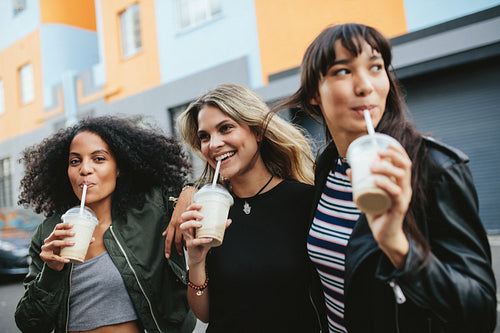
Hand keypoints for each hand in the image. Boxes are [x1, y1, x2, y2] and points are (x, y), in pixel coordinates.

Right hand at [39, 222, 94, 270]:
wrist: (53, 263)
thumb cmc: (61, 251)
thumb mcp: (67, 245)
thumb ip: (79, 241)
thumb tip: (93, 239)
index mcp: (54, 236)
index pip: (57, 227)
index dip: (64, 225)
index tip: (72, 224)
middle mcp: (48, 240)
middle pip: (55, 233)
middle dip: (65, 232)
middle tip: (74, 233)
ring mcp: (46, 249)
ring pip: (54, 243)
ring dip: (64, 242)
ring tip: (73, 243)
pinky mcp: (47, 257)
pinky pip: (55, 257)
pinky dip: (62, 259)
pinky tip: (68, 259)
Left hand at [163, 186, 195, 257]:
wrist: (187, 195)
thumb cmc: (181, 206)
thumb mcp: (173, 218)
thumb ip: (169, 227)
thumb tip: (164, 234)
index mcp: (172, 224)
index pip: (168, 239)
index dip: (167, 248)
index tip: (167, 256)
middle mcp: (176, 224)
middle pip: (175, 240)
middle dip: (178, 249)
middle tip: (182, 254)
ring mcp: (183, 222)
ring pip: (184, 236)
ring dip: (188, 242)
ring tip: (191, 247)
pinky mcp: (190, 218)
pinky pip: (192, 229)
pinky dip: (195, 235)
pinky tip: (198, 239)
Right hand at [179, 203, 231, 266]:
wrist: (200, 255)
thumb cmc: (203, 242)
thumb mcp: (212, 232)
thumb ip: (219, 226)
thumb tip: (229, 220)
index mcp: (191, 223)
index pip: (188, 211)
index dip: (192, 206)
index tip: (200, 205)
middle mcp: (188, 228)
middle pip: (183, 217)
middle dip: (191, 214)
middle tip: (201, 216)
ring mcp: (188, 236)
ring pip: (183, 227)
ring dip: (191, 224)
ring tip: (201, 224)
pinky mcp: (190, 245)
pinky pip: (193, 241)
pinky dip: (201, 240)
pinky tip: (208, 239)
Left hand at [348, 143, 410, 267]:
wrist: (384, 235)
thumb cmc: (378, 212)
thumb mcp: (368, 193)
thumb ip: (359, 182)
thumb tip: (349, 168)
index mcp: (401, 182)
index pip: (404, 162)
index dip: (398, 150)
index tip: (385, 143)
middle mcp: (405, 188)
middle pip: (404, 166)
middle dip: (391, 156)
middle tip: (376, 154)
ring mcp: (404, 198)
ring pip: (400, 177)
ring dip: (386, 168)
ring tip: (373, 166)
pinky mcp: (399, 208)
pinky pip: (396, 194)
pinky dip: (386, 185)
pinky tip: (376, 180)